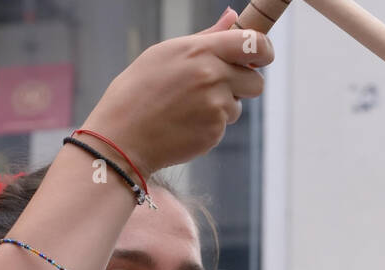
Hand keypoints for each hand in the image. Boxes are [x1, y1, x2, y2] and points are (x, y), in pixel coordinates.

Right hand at [80, 7, 273, 175]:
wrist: (121, 138)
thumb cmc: (136, 93)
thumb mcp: (164, 54)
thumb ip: (205, 37)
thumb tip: (232, 17)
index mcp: (201, 50)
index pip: (254, 43)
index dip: (263, 51)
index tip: (260, 57)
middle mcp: (213, 76)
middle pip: (256, 80)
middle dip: (243, 85)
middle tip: (215, 89)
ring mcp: (216, 106)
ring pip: (237, 105)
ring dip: (222, 107)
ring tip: (187, 109)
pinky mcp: (214, 132)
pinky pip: (223, 126)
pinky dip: (209, 126)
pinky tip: (183, 124)